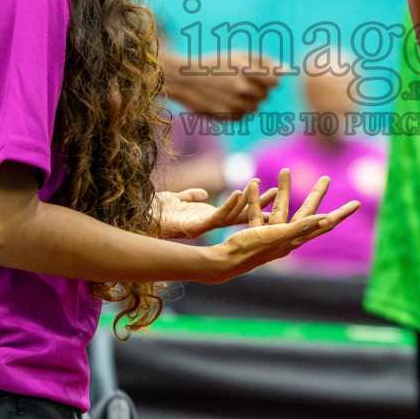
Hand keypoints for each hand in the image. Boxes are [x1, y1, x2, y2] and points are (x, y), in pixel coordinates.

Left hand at [154, 185, 273, 239]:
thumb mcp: (177, 199)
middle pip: (242, 216)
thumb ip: (191, 196)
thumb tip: (203, 193)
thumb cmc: (155, 210)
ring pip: (234, 216)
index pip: (237, 212)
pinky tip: (238, 194)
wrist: (138, 217)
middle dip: (262, 206)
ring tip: (267, 191)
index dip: (254, 205)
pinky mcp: (195, 226)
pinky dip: (228, 205)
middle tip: (281, 196)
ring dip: (250, 203)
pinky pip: (216, 217)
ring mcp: (203, 226)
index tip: (273, 197)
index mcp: (207, 218)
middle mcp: (208, 224)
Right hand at [160, 48, 285, 119]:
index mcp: (245, 69)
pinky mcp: (226, 116)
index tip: (259, 76)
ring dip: (248, 101)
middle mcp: (240, 88)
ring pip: (255, 107)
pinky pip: (242, 116)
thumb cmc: (216, 64)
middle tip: (239, 81)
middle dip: (257, 89)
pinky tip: (224, 100)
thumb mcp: (239, 55)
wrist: (184, 79)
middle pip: (265, 95)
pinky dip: (237, 110)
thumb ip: (265, 61)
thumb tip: (288, 71)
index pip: (275, 81)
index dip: (269, 79)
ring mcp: (233, 104)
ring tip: (231, 91)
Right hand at [202, 168, 359, 282]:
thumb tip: (328, 219)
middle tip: (326, 178)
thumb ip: (302, 227)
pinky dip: (257, 198)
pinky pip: (258, 210)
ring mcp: (271, 233)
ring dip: (283, 189)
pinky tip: (255, 184)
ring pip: (281, 206)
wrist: (224, 261)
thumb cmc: (252, 249)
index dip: (341, 213)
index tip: (356, 203)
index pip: (326, 223)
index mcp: (297, 237)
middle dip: (316, 194)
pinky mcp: (255, 230)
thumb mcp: (279, 236)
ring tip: (285, 170)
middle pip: (308, 210)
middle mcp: (287, 236)